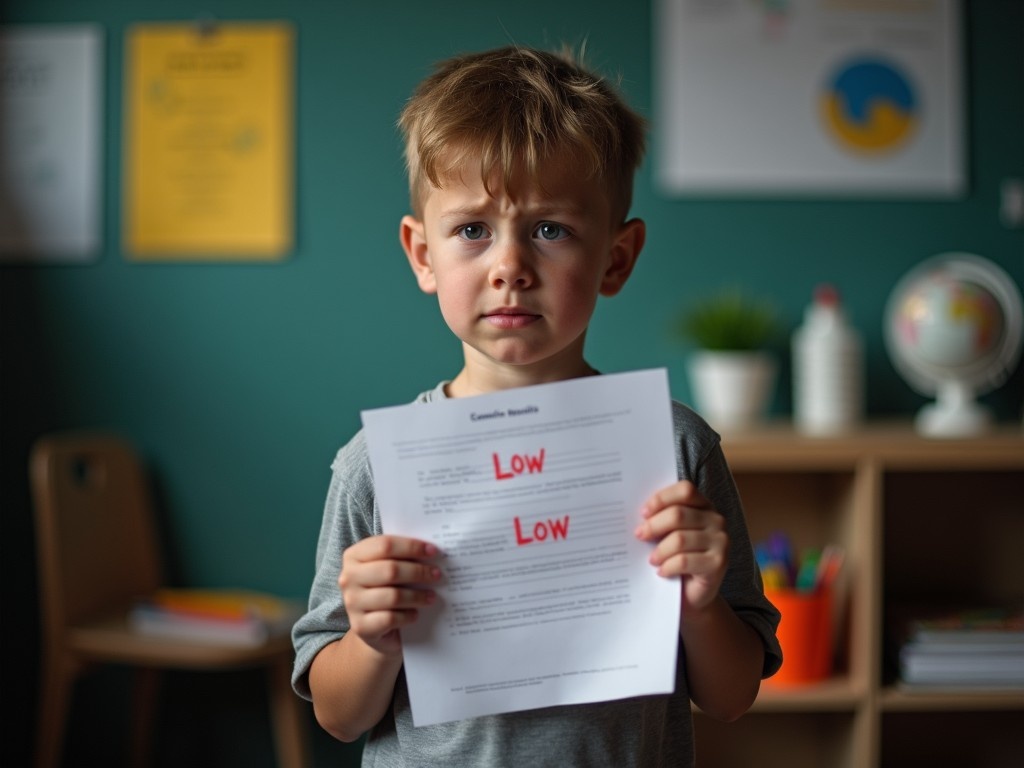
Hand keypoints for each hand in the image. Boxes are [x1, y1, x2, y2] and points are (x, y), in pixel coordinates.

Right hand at [339, 535, 440, 655]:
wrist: (373, 627)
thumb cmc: (386, 589)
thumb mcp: (390, 568)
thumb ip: (403, 557)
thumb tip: (432, 551)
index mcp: (354, 555)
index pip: (385, 545)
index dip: (411, 547)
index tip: (433, 551)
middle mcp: (348, 578)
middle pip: (390, 570)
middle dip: (418, 572)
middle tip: (437, 575)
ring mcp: (352, 603)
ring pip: (392, 596)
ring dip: (417, 596)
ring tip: (432, 596)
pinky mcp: (360, 626)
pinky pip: (390, 618)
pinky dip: (408, 616)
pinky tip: (416, 614)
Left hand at [635, 480, 727, 612]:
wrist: (692, 595)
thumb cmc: (676, 558)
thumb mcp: (668, 535)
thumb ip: (660, 520)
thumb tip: (637, 516)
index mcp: (704, 506)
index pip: (685, 490)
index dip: (662, 499)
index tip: (643, 513)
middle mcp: (717, 520)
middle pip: (678, 514)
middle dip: (653, 525)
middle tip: (639, 536)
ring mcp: (721, 541)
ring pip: (679, 539)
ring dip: (659, 551)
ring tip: (652, 559)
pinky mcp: (718, 563)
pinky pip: (684, 560)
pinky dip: (668, 566)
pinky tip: (661, 571)